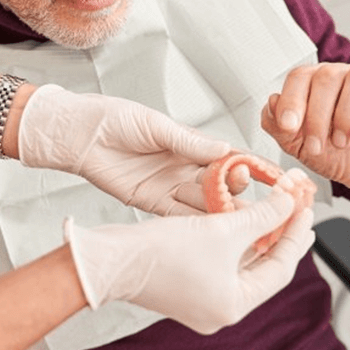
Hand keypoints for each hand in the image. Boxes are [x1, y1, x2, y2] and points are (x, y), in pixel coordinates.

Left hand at [18, 85, 248, 214]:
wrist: (78, 134)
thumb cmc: (113, 118)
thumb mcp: (154, 126)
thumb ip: (188, 142)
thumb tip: (225, 148)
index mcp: (186, 143)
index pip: (224, 155)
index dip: (246, 165)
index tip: (270, 174)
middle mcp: (180, 166)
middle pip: (217, 183)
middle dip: (238, 191)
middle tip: (260, 199)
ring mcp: (167, 185)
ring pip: (202, 202)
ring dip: (222, 211)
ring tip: (244, 219)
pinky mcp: (149, 201)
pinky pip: (178, 215)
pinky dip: (196, 223)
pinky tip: (214, 231)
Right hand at [64, 189, 314, 334]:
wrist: (110, 258)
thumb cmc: (160, 251)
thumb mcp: (220, 229)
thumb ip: (262, 215)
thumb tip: (289, 201)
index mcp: (234, 304)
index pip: (280, 267)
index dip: (295, 234)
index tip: (305, 208)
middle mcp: (220, 306)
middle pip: (262, 265)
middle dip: (278, 233)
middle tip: (296, 208)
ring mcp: (201, 296)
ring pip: (240, 260)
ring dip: (256, 232)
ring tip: (273, 208)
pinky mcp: (185, 282)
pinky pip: (220, 259)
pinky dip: (233, 237)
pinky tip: (240, 217)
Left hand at [261, 63, 349, 189]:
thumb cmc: (333, 155)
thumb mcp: (298, 145)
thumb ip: (277, 125)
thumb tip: (271, 101)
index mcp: (310, 84)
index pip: (298, 77)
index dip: (291, 100)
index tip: (288, 127)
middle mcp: (336, 76)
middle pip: (323, 78)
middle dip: (316, 117)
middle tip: (315, 146)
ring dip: (342, 117)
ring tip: (340, 143)